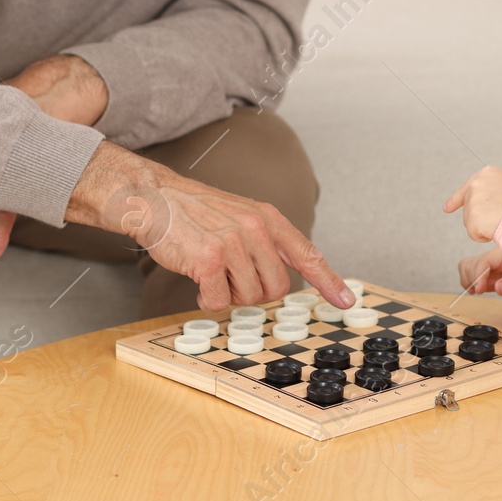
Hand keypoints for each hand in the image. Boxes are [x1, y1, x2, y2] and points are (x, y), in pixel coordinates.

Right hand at [67, 142, 354, 311]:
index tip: (346, 300)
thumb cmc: (196, 212)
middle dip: (256, 293)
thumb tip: (281, 280)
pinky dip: (208, 299)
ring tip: (213, 273)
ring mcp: (233, 243)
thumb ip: (264, 243)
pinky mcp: (209, 260)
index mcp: (268, 219)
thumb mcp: (240, 216)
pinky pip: (220, 301)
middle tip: (233, 279)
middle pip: (277, 288)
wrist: (156, 199)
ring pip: (250, 297)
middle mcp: (256, 229)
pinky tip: (198, 281)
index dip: (329, 281)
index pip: (307, 254)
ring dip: (230, 294)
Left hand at [443, 164, 501, 242]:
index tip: (447, 208)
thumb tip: (488, 208)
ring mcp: (473, 200)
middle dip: (476, 218)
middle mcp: (477, 183)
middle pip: (470, 207)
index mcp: (489, 173)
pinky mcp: (471, 218)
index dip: (456, 200)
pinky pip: (474, 234)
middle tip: (496, 220)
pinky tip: (498, 229)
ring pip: (472, 222)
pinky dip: (485, 236)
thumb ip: (495, 194)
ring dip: (485, 227)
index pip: (469, 187)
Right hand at [458, 247, 501, 308]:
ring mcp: (489, 262)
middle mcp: (495, 255)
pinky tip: (477, 288)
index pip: (485, 261)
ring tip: (478, 290)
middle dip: (473, 280)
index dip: (479, 275)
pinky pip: (468, 270)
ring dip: (468, 280)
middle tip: (482, 291)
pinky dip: (468, 280)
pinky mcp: (486, 269)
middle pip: (472, 264)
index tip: (478, 290)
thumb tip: (499, 288)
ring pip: (466, 266)